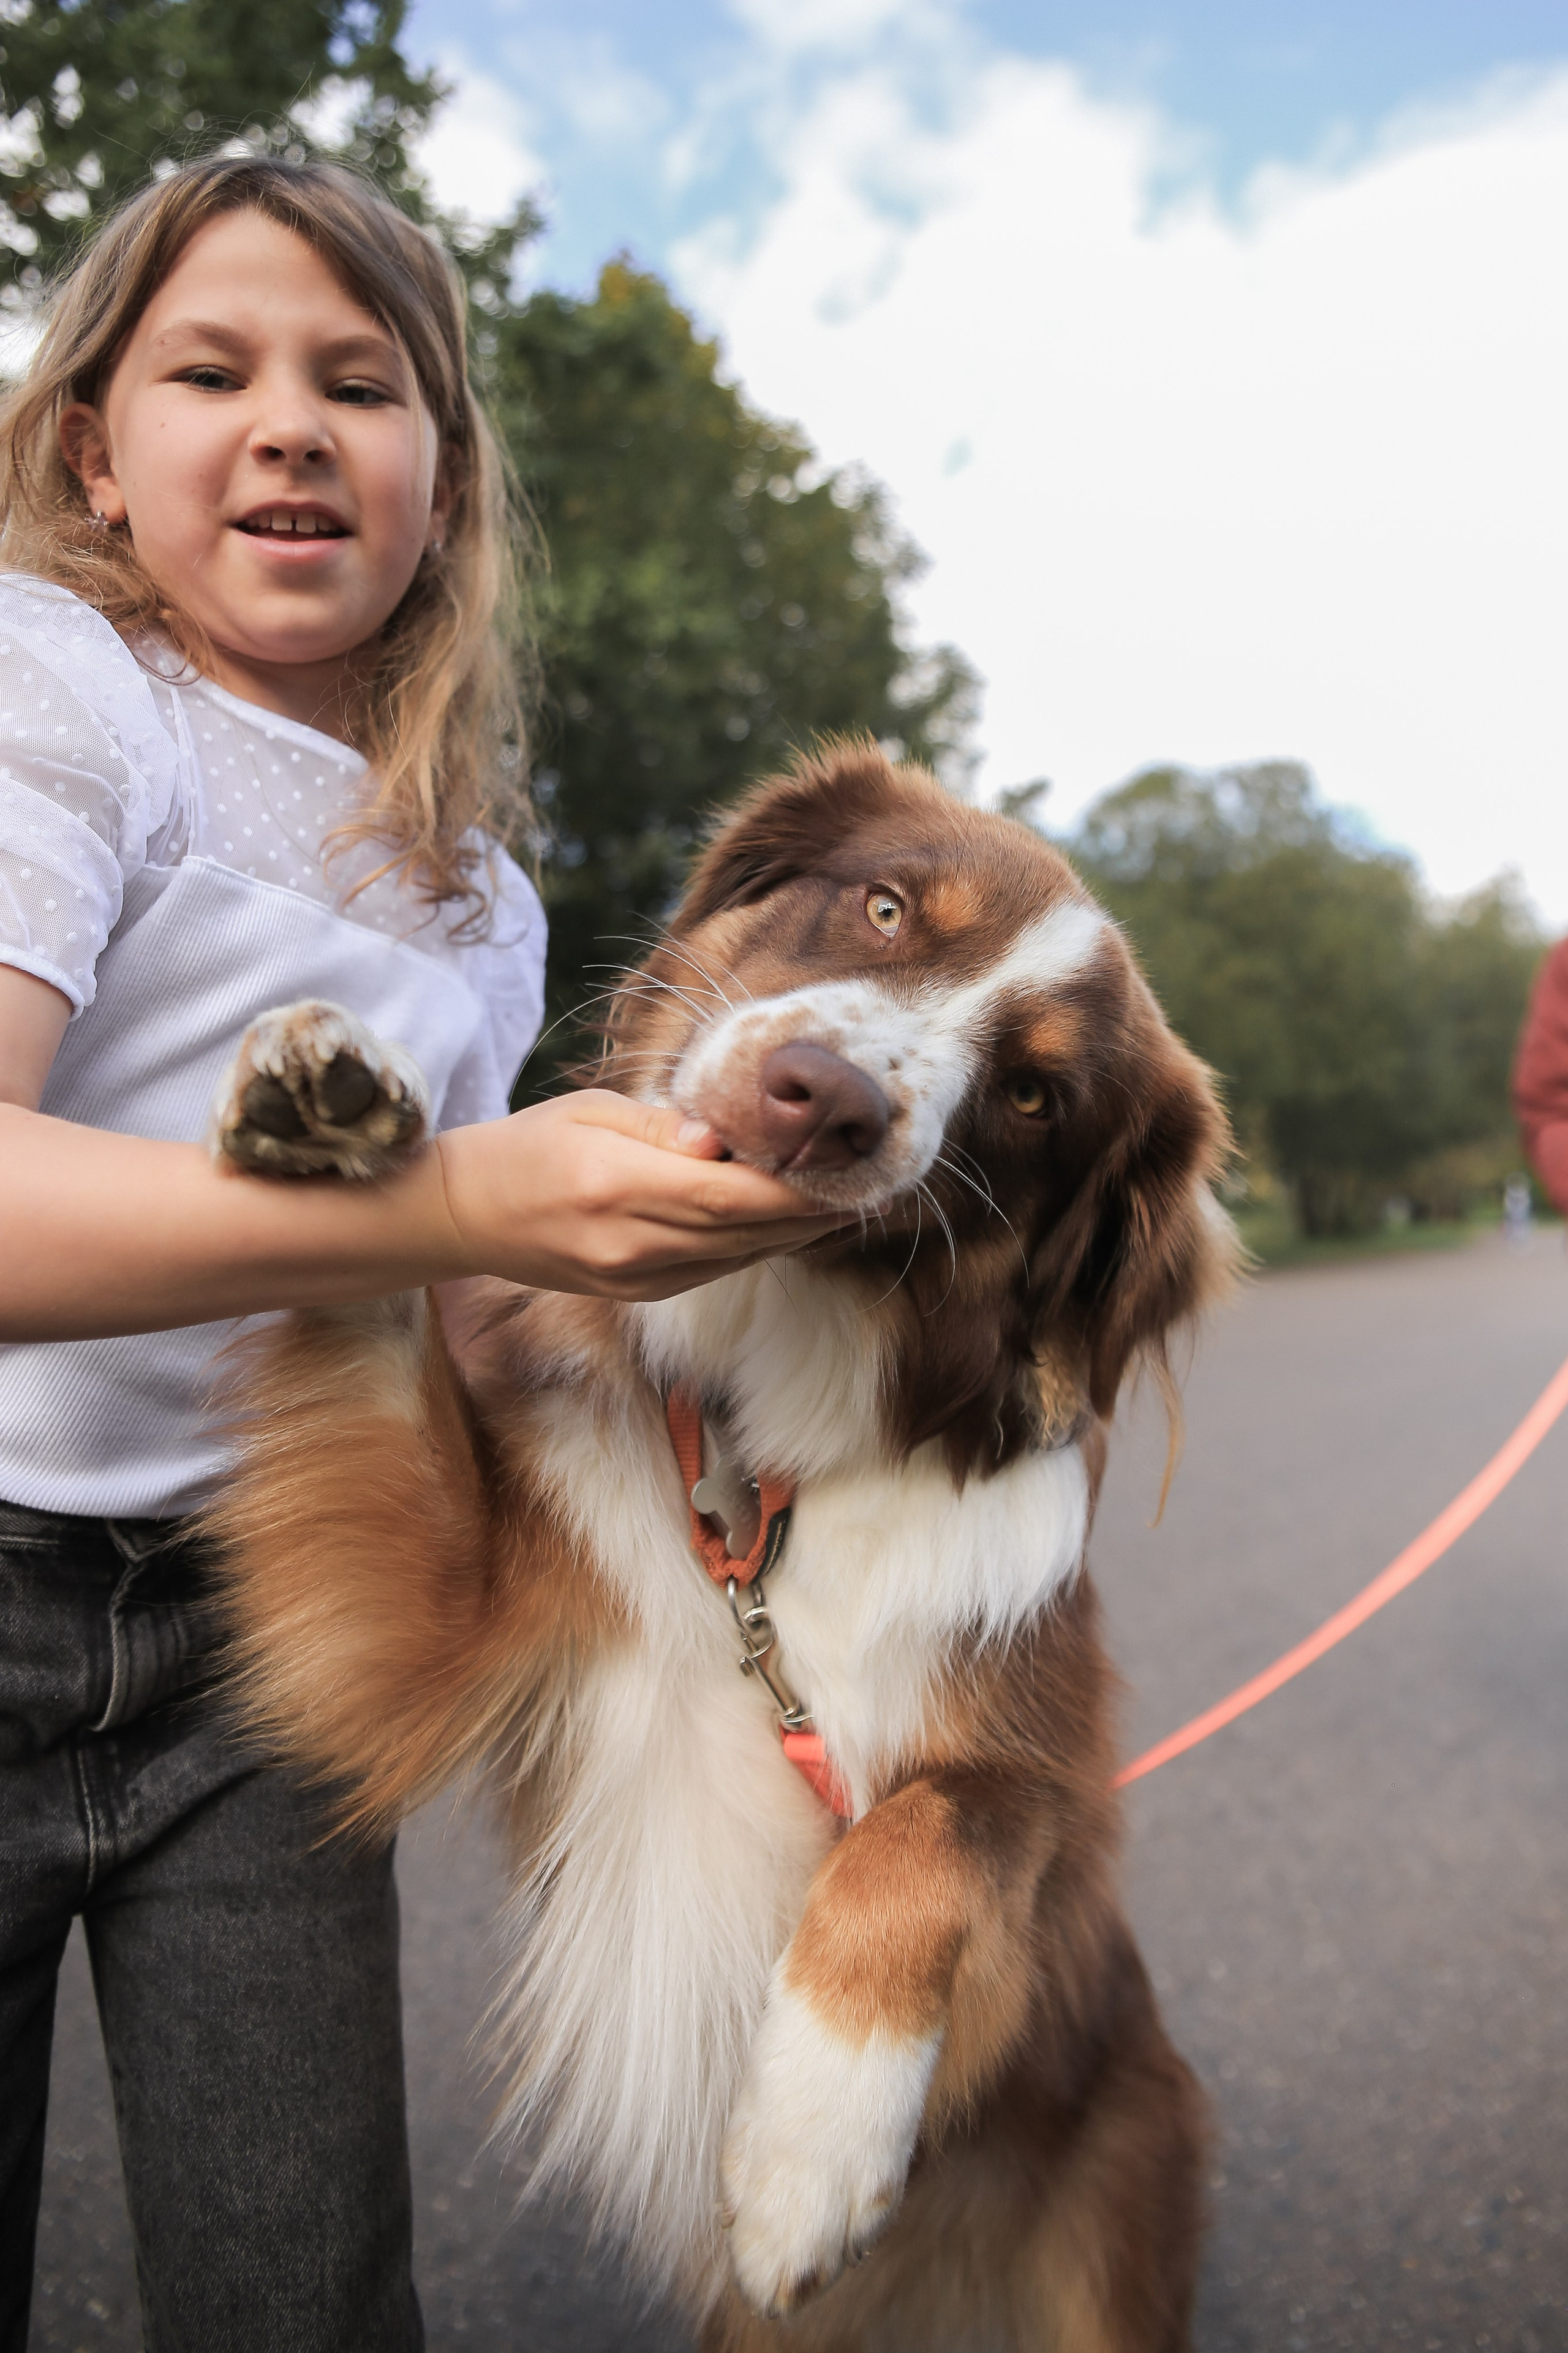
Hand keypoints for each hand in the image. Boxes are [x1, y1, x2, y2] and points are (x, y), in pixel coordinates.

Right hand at [433, 1089, 849, 1299]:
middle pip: (745, 1232)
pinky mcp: (636, 1294)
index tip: (843, 1170)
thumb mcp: (590, 1112)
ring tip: (844, 1204)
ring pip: (736, 1257)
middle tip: (871, 1187)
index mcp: (618, 1187)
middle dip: (811, 1213)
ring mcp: (634, 1279)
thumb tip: (727, 1140)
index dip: (792, 1190)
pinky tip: (786, 1224)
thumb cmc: (529, 1146)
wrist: (466, 1216)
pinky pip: (713, 1270)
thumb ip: (664, 1127)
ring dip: (793, 1234)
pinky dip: (755, 1246)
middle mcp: (631, 1244)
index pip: (728, 1195)